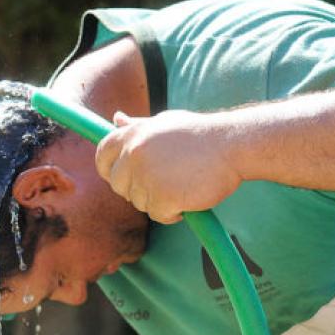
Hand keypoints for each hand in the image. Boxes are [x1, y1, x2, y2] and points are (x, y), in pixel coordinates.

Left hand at [95, 110, 243, 223]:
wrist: (233, 144)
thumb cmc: (200, 134)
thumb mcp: (165, 123)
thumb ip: (137, 126)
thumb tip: (116, 119)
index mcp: (132, 135)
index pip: (102, 156)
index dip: (108, 170)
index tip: (122, 177)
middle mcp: (134, 154)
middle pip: (118, 185)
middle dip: (137, 189)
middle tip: (164, 183)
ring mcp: (147, 176)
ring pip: (139, 202)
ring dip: (158, 200)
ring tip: (182, 185)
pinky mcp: (163, 197)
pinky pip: (158, 215)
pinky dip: (172, 213)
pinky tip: (188, 199)